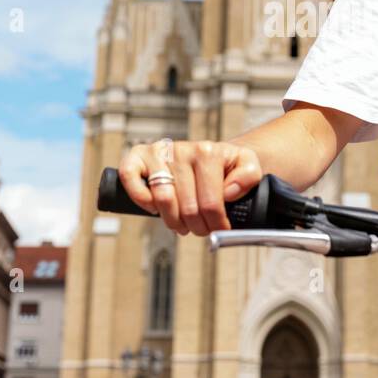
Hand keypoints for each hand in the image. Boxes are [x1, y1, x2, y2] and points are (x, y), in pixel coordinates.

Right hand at [116, 139, 262, 236]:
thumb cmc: (226, 165)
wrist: (208, 153)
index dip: (217, 224)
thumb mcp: (247, 165)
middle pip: (187, 207)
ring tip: (183, 223)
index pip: (211, 203)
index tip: (220, 228)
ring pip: (162, 199)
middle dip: (197, 226)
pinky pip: (129, 177)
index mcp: (208, 152)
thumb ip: (249, 175)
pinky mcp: (138, 156)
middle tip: (202, 228)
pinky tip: (154, 208)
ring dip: (173, 221)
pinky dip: (141, 198)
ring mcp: (158, 151)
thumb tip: (228, 191)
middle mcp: (182, 149)